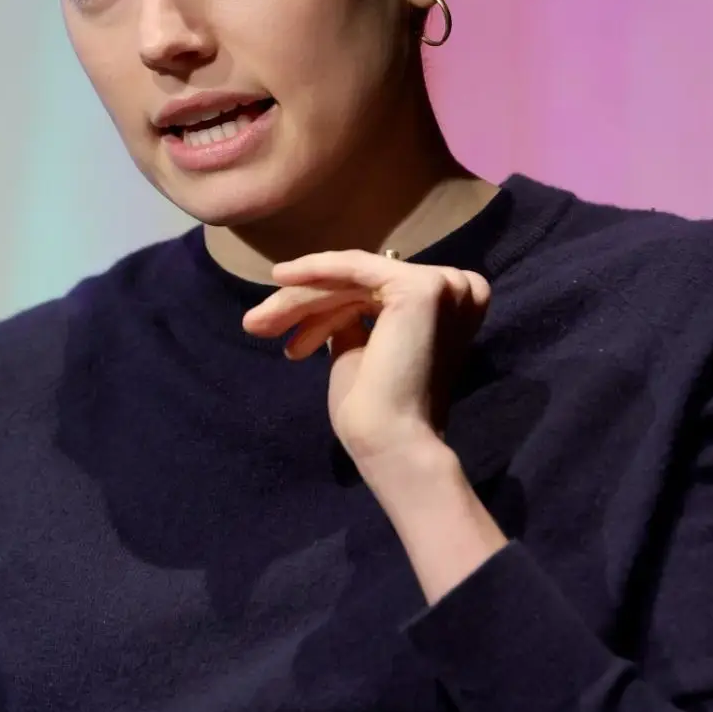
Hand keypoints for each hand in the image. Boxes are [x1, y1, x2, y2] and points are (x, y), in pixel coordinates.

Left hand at [242, 251, 490, 471]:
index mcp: (450, 310)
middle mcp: (457, 291)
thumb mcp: (359, 354)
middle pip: (360, 288)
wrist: (392, 442)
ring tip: (257, 323)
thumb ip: (354, 323)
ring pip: (352, 281)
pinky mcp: (420, 287)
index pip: (374, 298)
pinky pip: (355, 269)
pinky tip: (279, 278)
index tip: (286, 339)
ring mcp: (441, 286)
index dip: (323, 314)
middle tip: (256, 324)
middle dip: (304, 306)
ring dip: (300, 301)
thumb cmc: (375, 412)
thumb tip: (332, 306)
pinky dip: (315, 271)